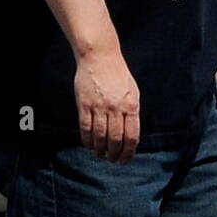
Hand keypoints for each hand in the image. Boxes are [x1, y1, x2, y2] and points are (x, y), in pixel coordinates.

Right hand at [74, 46, 139, 162]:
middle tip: (112, 160)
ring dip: (100, 150)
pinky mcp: (84, 104)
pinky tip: (89, 145)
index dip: (129, 152)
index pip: (132, 136)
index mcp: (131, 105)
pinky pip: (85, 127)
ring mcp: (99, 106)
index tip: (125, 159)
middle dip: (114, 154)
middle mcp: (116, 108)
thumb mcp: (133, 92)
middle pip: (116, 140)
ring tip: (101, 155)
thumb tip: (130, 134)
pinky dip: (87, 140)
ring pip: (100, 136)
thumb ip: (132, 112)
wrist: (100, 56)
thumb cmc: (118, 74)